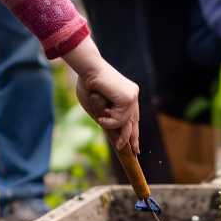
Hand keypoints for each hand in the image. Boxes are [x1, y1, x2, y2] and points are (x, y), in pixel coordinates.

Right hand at [64, 37, 139, 152]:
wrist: (87, 69)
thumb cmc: (87, 84)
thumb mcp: (95, 106)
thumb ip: (104, 118)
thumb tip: (111, 132)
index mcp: (126, 95)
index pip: (133, 117)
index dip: (133, 131)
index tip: (134, 145)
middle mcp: (132, 95)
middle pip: (134, 122)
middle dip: (132, 138)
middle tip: (133, 151)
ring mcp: (132, 96)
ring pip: (125, 122)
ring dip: (110, 125)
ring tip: (100, 119)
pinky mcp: (129, 97)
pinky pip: (121, 119)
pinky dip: (110, 120)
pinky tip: (102, 114)